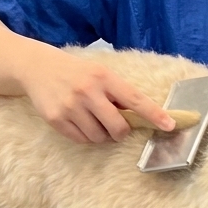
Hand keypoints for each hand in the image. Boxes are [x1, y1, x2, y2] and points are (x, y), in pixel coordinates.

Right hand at [20, 49, 174, 143]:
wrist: (37, 68)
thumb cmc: (77, 72)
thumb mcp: (100, 73)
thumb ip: (118, 92)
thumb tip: (140, 116)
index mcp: (104, 77)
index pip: (135, 99)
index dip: (154, 114)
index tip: (170, 125)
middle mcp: (88, 91)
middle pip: (118, 127)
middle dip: (121, 132)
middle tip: (118, 127)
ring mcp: (70, 107)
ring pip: (99, 137)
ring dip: (102, 135)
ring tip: (95, 121)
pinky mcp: (56, 119)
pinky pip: (81, 140)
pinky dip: (86, 137)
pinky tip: (81, 122)